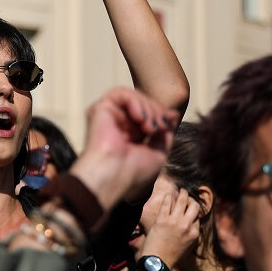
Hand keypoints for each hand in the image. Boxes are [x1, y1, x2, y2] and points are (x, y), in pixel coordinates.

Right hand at [69, 88, 176, 212]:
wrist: (114, 177)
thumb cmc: (133, 172)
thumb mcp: (158, 151)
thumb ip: (165, 132)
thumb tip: (171, 113)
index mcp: (129, 134)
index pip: (147, 112)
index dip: (161, 112)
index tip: (170, 120)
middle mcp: (117, 123)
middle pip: (142, 103)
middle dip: (157, 110)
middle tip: (160, 127)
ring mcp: (108, 115)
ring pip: (133, 96)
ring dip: (148, 107)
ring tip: (150, 127)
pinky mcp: (100, 109)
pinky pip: (121, 93)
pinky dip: (135, 101)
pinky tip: (140, 118)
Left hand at [139, 187, 200, 267]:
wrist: (158, 261)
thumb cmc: (172, 256)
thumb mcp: (187, 246)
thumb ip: (191, 235)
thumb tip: (193, 226)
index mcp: (194, 233)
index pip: (198, 217)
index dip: (194, 211)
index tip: (190, 207)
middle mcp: (187, 226)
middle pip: (194, 206)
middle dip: (191, 199)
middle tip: (187, 195)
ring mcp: (175, 222)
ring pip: (182, 201)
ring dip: (182, 193)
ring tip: (181, 190)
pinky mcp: (163, 219)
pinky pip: (168, 203)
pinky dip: (169, 197)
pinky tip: (169, 195)